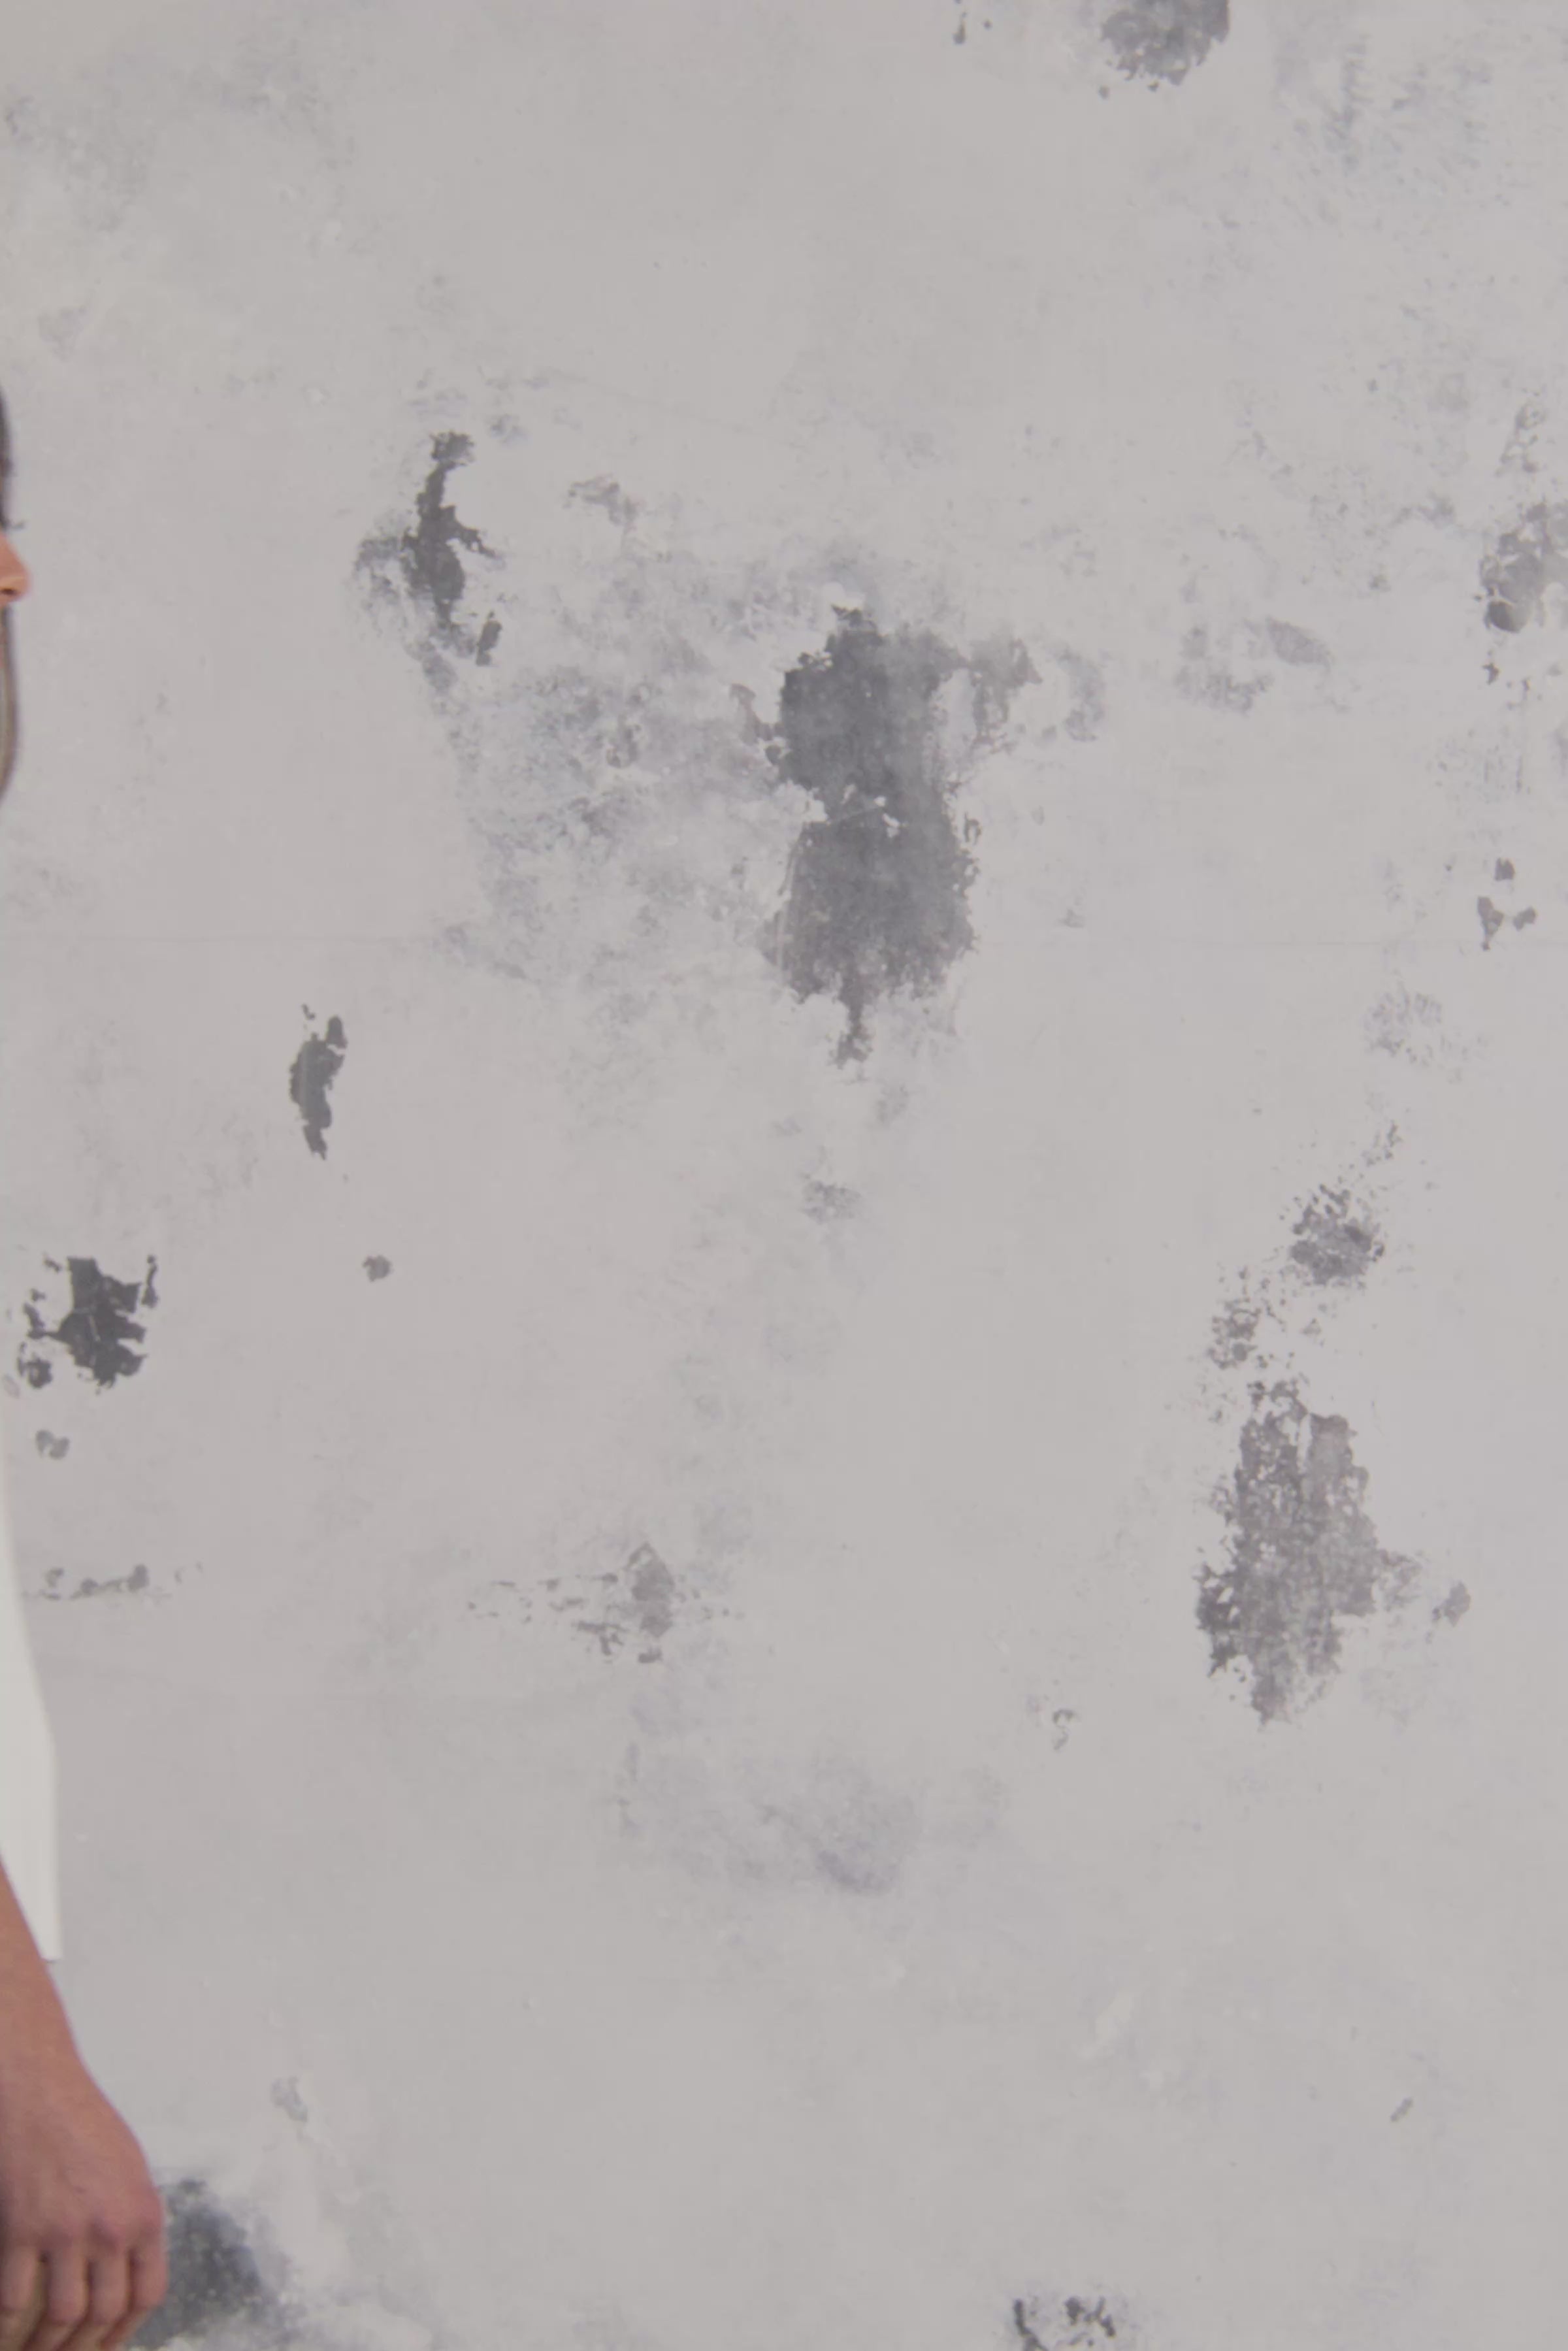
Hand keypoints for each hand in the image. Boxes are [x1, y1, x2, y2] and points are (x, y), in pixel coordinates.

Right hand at [0, 2049, 165, 2350]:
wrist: (39, 2089)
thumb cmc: (82, 2122)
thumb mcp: (129, 2168)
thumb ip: (132, 2219)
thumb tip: (127, 2269)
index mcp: (143, 2214)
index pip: (146, 2295)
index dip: (126, 2330)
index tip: (108, 2344)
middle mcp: (110, 2229)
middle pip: (103, 2314)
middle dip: (84, 2348)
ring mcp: (65, 2232)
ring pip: (61, 2317)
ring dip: (46, 2347)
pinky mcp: (22, 2231)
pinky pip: (14, 2301)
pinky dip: (8, 2330)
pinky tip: (6, 2337)